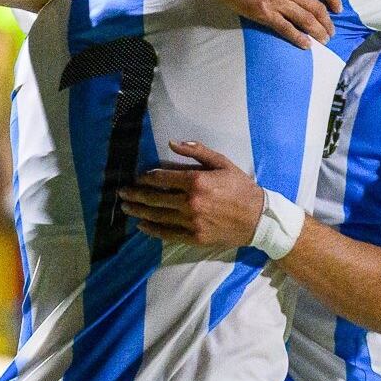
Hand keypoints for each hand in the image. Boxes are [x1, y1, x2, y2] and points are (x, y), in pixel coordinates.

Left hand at [119, 141, 264, 248]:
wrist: (258, 218)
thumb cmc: (241, 187)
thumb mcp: (222, 163)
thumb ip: (197, 151)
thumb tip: (172, 142)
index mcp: (196, 181)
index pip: (162, 178)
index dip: (146, 178)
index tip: (137, 178)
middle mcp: (190, 202)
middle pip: (155, 198)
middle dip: (135, 195)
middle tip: (122, 194)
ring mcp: (192, 222)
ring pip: (158, 216)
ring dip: (139, 211)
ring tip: (127, 208)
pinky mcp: (195, 237)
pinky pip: (168, 234)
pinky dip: (153, 230)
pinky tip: (142, 225)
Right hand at [193, 0, 342, 48]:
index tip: (338, 8)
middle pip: (317, 8)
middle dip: (327, 23)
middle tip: (331, 32)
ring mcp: (276, 1)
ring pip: (305, 21)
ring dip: (318, 33)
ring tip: (323, 40)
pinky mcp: (262, 13)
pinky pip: (286, 29)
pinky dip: (298, 38)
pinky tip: (305, 45)